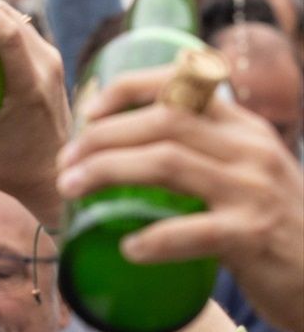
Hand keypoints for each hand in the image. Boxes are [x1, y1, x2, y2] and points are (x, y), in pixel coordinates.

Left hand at [58, 64, 303, 331]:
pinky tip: (128, 248)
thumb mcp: (239, 174)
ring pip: (169, 163)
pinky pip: (194, 231)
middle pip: (164, 122)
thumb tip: (118, 152)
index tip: (87, 113)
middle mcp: (250, 148)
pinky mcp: (253, 235)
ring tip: (71, 189)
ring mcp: (253, 189)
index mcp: (242, 127)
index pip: (185, 82)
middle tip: (64, 164)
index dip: (128, 89)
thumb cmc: (267, 223)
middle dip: (102, 138)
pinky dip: (154, 239)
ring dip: (109, 173)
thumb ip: (197, 156)